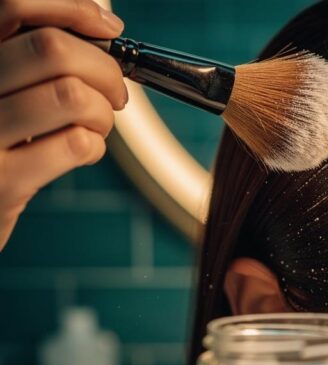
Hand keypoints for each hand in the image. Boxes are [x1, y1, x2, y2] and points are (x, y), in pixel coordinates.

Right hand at [0, 0, 127, 250]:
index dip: (73, 9)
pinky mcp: (1, 182)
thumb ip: (37, 55)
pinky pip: (76, 144)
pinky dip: (95, 145)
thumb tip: (101, 25)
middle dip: (105, 70)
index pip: (12, 4)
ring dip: (103, 112)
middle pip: (53, 48)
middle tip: (114, 93)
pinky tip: (82, 151)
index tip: (109, 30)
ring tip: (96, 124)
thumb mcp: (6, 87)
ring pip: (72, 95)